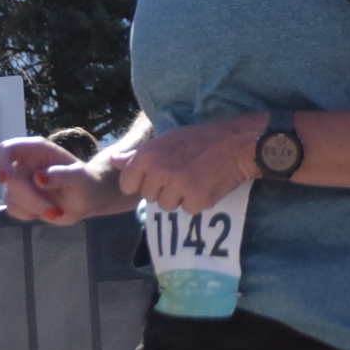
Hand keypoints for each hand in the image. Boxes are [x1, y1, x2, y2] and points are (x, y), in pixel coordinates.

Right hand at [0, 135, 100, 223]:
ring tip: (56, 211)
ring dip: (33, 209)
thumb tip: (38, 177)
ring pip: (10, 198)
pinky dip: (29, 215)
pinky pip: (13, 210)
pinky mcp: (20, 199)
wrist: (87, 199)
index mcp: (36, 150)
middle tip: (55, 211)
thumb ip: (62, 175)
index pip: (7, 149)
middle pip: (11, 180)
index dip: (1, 162)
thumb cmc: (86, 182)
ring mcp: (21, 182)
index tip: (5, 179)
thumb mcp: (80, 177)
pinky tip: (46, 212)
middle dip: (31, 199)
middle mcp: (25, 164)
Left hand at [118, 116, 256, 213]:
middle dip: (162, 189)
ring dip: (179, 197)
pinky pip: (188, 210)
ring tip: (193, 178)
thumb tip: (112, 161)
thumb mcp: (165, 140)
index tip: (155, 177)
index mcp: (148, 155)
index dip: (141, 182)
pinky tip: (205, 185)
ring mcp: (179, 187)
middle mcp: (160, 171)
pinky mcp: (197, 200)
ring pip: (167, 206)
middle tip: (181, 173)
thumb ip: (136, 155)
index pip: (127, 184)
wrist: (236, 143)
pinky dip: (197, 202)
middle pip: (149, 197)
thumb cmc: (198, 139)